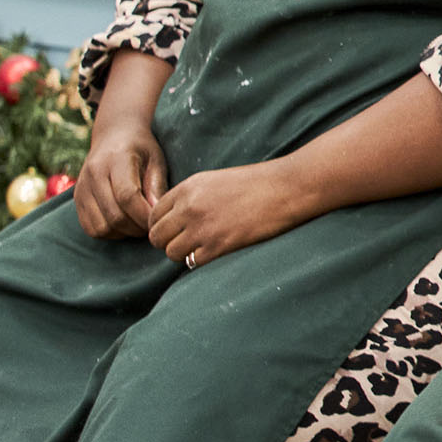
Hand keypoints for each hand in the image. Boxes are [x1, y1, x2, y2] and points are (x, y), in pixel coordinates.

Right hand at [76, 121, 167, 238]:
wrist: (113, 135)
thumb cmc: (141, 148)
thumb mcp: (156, 160)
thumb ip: (157, 186)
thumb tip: (156, 215)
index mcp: (115, 159)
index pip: (127, 196)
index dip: (144, 215)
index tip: (158, 221)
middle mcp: (94, 174)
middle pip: (114, 215)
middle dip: (136, 227)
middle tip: (152, 226)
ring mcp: (82, 188)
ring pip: (101, 226)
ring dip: (123, 233)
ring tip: (138, 224)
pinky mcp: (77, 199)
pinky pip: (90, 227)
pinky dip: (109, 232)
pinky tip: (123, 224)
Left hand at [148, 159, 315, 268]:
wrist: (287, 188)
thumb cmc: (258, 182)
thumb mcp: (216, 180)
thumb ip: (192, 196)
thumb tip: (175, 219)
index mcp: (187, 188)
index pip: (154, 214)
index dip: (162, 225)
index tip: (174, 230)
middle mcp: (189, 207)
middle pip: (157, 236)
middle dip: (168, 242)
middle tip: (186, 242)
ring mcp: (202, 228)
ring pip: (172, 252)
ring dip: (184, 254)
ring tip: (202, 248)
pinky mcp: (219, 245)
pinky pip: (193, 262)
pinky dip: (201, 260)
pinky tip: (216, 251)